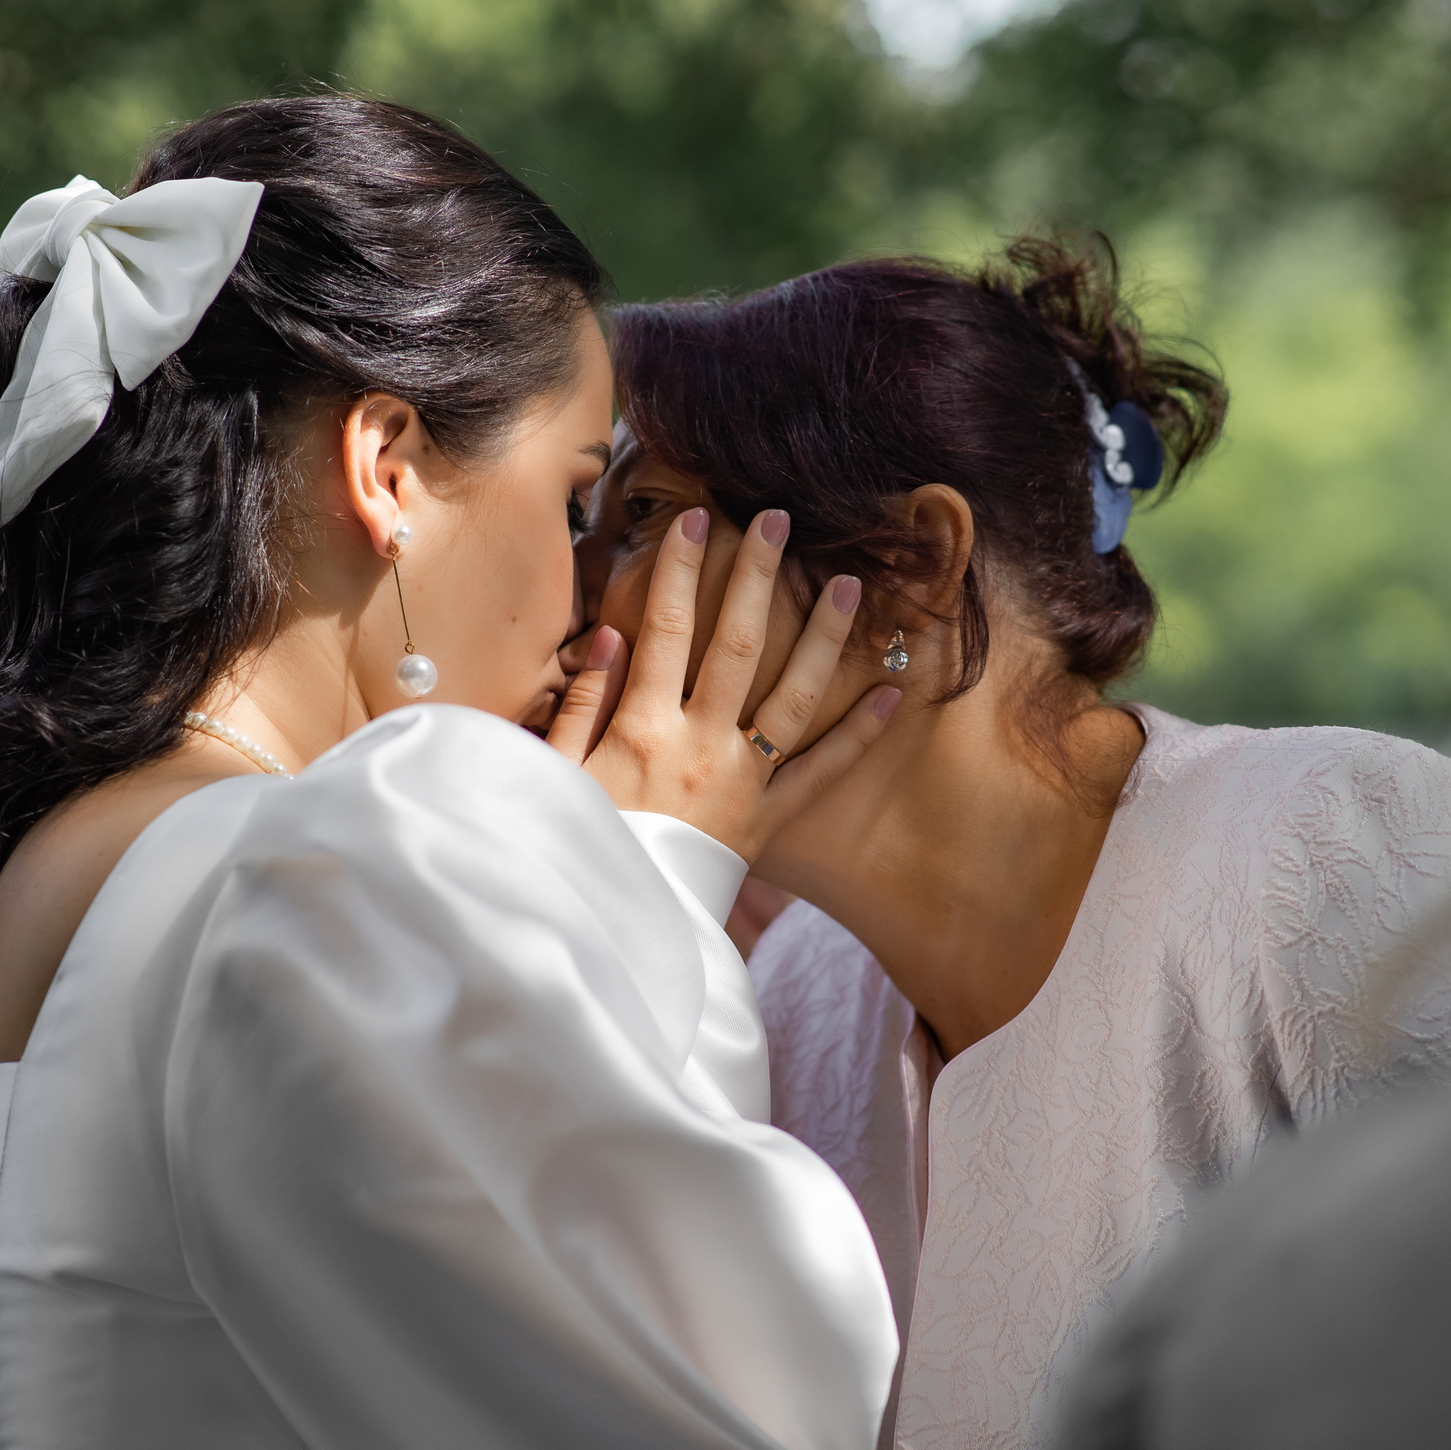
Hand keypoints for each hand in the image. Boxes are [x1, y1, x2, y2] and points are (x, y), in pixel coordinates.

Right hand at [548, 506, 898, 861]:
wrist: (613, 931)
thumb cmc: (576, 847)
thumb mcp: (559, 775)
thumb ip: (584, 705)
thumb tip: (611, 637)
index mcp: (642, 729)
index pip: (665, 629)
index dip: (680, 570)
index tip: (696, 519)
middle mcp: (700, 745)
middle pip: (738, 645)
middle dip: (757, 576)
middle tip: (779, 518)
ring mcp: (742, 781)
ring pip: (792, 695)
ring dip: (823, 637)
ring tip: (850, 584)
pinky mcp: (768, 819)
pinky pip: (820, 772)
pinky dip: (858, 734)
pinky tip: (891, 692)